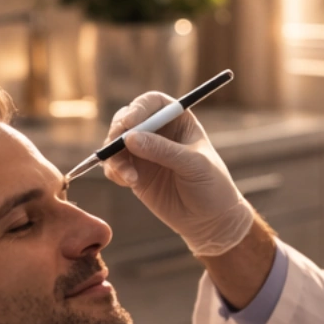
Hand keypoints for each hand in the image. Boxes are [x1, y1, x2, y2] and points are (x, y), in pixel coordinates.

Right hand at [102, 92, 255, 257]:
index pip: (152, 103)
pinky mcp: (134, 172)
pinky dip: (114, 171)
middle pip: (127, 118)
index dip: (138, 109)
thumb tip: (130, 138)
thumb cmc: (210, 185)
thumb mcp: (192, 164)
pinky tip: (129, 182)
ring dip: (114, 156)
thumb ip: (163, 150)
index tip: (130, 123)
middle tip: (117, 148)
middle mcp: (157, 132)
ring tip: (129, 176)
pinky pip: (113, 165)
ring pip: (115, 142)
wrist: (209, 220)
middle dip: (118, 132)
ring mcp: (143, 152)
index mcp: (177, 120)